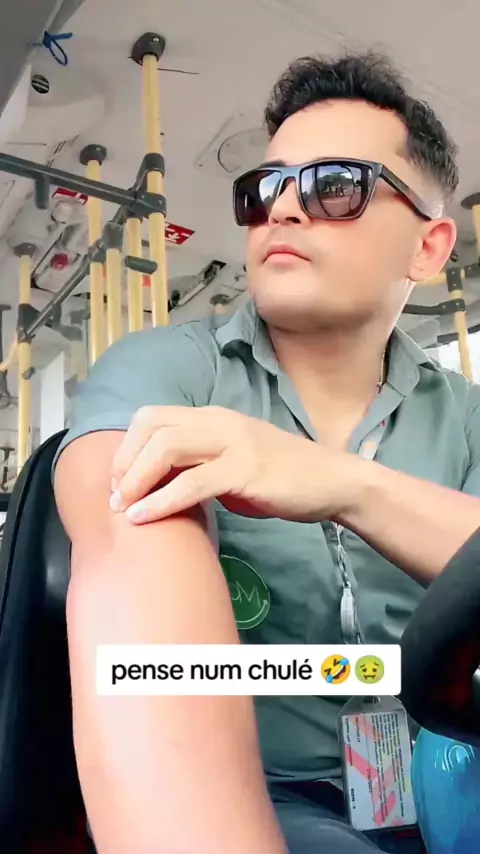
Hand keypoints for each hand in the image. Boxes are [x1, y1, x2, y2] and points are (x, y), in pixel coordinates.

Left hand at [109, 405, 364, 523]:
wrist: (332, 482)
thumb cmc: (282, 478)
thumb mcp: (233, 463)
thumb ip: (198, 465)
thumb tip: (158, 486)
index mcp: (213, 417)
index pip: (153, 416)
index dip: (127, 446)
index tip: (119, 480)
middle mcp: (219, 422)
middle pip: (152, 427)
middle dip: (124, 463)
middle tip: (116, 496)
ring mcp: (233, 443)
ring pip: (167, 448)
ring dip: (136, 480)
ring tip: (122, 508)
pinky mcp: (246, 470)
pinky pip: (193, 482)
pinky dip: (161, 500)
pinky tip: (144, 517)